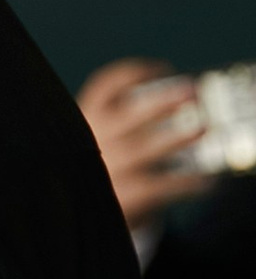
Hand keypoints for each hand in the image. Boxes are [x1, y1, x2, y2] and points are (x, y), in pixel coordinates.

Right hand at [79, 59, 214, 226]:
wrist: (73, 210)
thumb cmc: (98, 164)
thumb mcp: (93, 136)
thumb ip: (118, 118)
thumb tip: (173, 98)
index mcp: (86, 119)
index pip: (106, 86)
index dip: (136, 73)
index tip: (163, 69)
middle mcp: (94, 140)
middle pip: (131, 115)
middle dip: (163, 101)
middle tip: (192, 91)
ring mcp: (109, 170)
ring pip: (146, 149)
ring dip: (177, 137)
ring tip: (202, 128)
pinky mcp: (126, 197)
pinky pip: (163, 186)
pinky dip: (188, 182)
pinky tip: (205, 180)